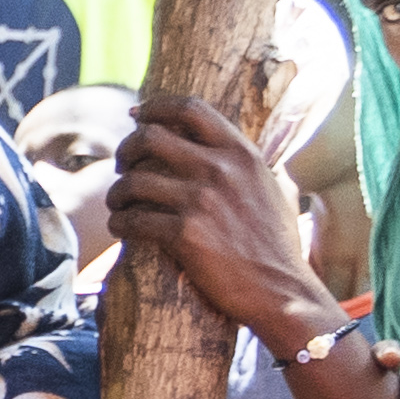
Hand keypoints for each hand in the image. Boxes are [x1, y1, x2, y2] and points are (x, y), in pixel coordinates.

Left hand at [108, 90, 341, 351]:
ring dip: (117, 193)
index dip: (155, 107)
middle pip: (150, 137)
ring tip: (118, 204)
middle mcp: (220, 169)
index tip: (137, 114)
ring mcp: (201, 201)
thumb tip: (224, 146)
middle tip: (122, 166)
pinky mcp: (184, 235)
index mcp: (242, 153)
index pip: (190, 108)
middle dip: (126, 148)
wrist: (282, 291)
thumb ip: (246, 164)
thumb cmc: (277, 245)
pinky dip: (119, 223)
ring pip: (133, 181)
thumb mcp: (273, 188)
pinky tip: (121, 229)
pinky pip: (132, 220)